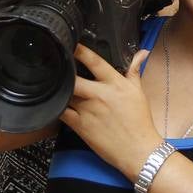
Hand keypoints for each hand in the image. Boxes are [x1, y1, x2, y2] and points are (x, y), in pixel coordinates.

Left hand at [60, 46, 160, 178]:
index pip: (95, 62)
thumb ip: (134, 71)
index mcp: (115, 84)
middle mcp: (100, 94)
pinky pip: (61, 111)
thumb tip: (141, 53)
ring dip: (58, 87)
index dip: (80, 50)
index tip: (70, 43)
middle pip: (74, 77)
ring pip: (65, 93)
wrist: (138, 150)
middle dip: (64, 70)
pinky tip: (52, 100)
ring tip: (50, 81)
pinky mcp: (80, 126)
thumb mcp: (139, 92)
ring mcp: (88, 110)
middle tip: (56, 64)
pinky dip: (56, 104)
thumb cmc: (140, 121)